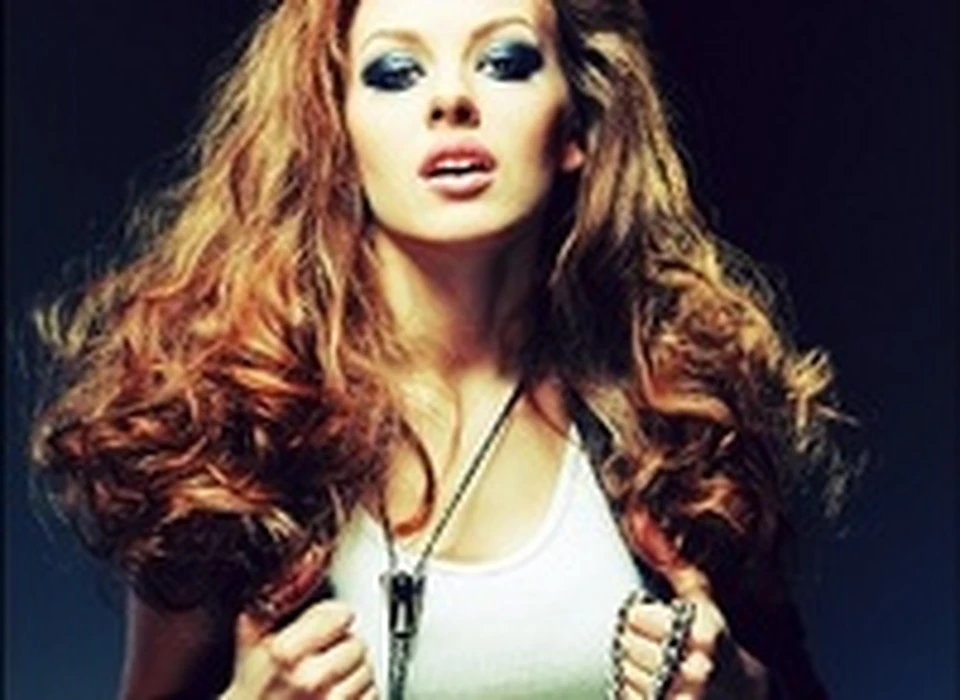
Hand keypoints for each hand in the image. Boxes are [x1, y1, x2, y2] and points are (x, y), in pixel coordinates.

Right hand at [221, 600, 377, 699]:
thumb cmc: (254, 692)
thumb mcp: (249, 644)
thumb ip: (268, 606)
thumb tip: (287, 577)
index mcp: (286, 652)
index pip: (339, 615)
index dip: (333, 617)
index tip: (329, 623)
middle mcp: (310, 678)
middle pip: (356, 642)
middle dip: (343, 647)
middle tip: (326, 655)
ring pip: (366, 670)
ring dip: (353, 672)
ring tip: (330, 678)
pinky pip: (370, 694)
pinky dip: (360, 694)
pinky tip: (337, 694)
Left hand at [615, 509, 768, 698]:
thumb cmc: (720, 648)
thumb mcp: (705, 606)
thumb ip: (675, 565)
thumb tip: (640, 517)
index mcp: (705, 634)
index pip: (635, 615)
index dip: (642, 617)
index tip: (660, 624)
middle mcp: (696, 667)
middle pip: (626, 643)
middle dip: (637, 644)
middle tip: (662, 650)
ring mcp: (683, 698)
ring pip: (624, 672)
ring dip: (635, 671)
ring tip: (663, 673)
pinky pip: (627, 697)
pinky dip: (635, 694)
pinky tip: (660, 693)